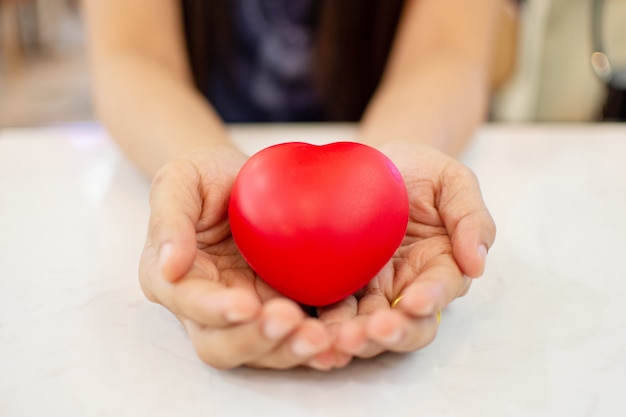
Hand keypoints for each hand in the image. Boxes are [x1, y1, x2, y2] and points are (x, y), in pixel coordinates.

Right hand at [139, 145, 333, 369]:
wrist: (248, 180)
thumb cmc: (207, 177)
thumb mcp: (180, 180)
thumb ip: (169, 218)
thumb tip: (169, 267)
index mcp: (176, 280)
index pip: (190, 304)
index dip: (216, 310)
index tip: (246, 305)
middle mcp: (209, 308)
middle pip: (223, 345)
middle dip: (257, 341)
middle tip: (291, 321)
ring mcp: (249, 312)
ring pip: (263, 351)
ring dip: (291, 350)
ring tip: (322, 338)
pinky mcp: (282, 309)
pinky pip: (297, 337)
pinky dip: (319, 347)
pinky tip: (341, 344)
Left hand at [319, 140, 495, 364]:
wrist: (371, 163)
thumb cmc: (418, 171)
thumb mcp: (452, 181)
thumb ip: (471, 218)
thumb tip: (477, 265)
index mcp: (440, 264)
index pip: (440, 289)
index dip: (430, 299)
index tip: (414, 302)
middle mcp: (408, 285)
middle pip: (407, 325)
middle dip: (391, 334)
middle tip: (370, 332)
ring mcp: (372, 290)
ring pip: (368, 328)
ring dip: (355, 338)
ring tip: (337, 339)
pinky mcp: (340, 287)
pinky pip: (333, 313)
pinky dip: (324, 327)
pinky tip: (314, 334)